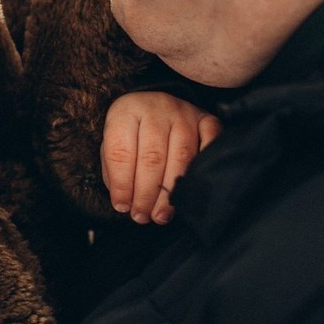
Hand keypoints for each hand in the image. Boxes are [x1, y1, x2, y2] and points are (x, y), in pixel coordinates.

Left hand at [101, 91, 221, 223]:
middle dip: (147, 193)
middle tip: (143, 216)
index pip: (121, 152)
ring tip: (161, 214)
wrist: (158, 107)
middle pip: (152, 157)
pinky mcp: (208, 120)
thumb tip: (125, 203)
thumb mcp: (113, 146)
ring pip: (181, 156)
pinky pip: (210, 145)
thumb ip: (115, 172)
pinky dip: (202, 170)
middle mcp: (157, 108)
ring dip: (171, 191)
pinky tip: (192, 191)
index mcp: (126, 111)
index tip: (122, 207)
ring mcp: (185, 112)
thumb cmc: (133, 135)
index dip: (122, 184)